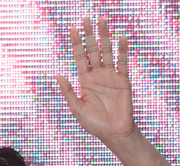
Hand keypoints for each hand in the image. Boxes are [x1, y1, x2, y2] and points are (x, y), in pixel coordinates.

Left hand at [56, 17, 135, 146]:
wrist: (114, 133)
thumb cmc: (94, 124)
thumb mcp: (77, 109)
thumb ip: (68, 92)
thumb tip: (57, 74)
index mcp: (85, 81)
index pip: (80, 57)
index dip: (76, 43)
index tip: (72, 28)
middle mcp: (97, 75)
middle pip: (92, 50)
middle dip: (89, 34)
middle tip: (86, 18)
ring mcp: (110, 76)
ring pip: (107, 51)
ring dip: (104, 36)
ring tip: (101, 20)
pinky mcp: (123, 80)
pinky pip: (122, 62)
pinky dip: (122, 50)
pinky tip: (121, 37)